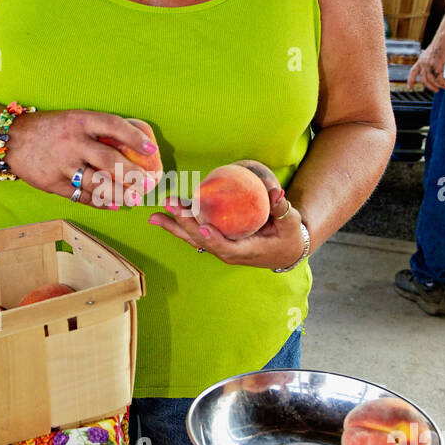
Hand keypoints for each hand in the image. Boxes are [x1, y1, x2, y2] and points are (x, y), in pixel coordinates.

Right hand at [4, 109, 161, 207]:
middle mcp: (72, 142)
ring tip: (134, 199)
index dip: (135, 138)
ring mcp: (62, 164)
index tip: (152, 149)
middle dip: (132, 175)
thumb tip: (129, 147)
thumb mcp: (72, 119)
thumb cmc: (49, 129)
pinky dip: (100, 202)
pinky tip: (113, 205)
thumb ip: (96, 130)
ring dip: (120, 194)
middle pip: (109, 161)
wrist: (10, 139)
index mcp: (79, 120)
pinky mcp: (53, 183)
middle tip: (148, 184)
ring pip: (97, 183)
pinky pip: (82, 196)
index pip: (113, 126)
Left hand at [149, 185, 307, 268]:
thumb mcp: (290, 223)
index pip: (227, 248)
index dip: (213, 239)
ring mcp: (219, 247)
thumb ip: (282, 209)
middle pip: (202, 241)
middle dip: (185, 224)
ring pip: (193, 239)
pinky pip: (194, 234)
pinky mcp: (215, 241)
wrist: (285, 250)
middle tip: (170, 206)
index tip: (201, 226)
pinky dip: (178, 225)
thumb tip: (276, 192)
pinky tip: (161, 216)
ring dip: (173, 227)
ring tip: (153, 217)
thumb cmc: (288, 235)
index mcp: (246, 251)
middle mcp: (228, 252)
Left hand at [409, 35, 444, 90]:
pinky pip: (439, 78)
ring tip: (444, 86)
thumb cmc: (439, 46)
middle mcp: (423, 64)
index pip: (412, 72)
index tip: (410, 88)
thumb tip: (432, 70)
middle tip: (436, 90)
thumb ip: (428, 63)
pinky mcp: (438, 65)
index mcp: (420, 61)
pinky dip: (444, 82)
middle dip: (430, 87)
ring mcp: (430, 64)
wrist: (443, 39)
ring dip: (439, 85)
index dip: (410, 81)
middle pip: (424, 80)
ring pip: (432, 80)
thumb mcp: (430, 55)